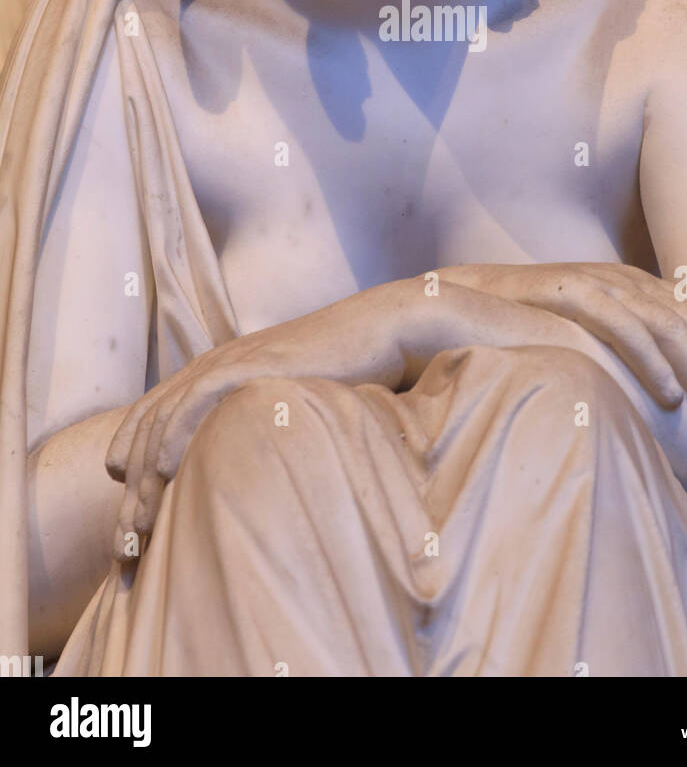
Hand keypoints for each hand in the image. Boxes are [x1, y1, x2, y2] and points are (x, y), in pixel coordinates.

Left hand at [104, 278, 428, 558]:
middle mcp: (212, 365)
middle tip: (127, 538)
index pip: (152, 418)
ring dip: (147, 470)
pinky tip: (165, 466)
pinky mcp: (253, 362)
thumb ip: (253, 425)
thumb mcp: (283, 401)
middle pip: (148, 422)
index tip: (130, 521)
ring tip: (141, 519)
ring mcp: (230, 361)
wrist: (375, 332)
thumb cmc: (339, 371)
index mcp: (214, 373)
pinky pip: (199, 396)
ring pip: (165, 414)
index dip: (132, 466)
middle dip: (132, 483)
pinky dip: (175, 431)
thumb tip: (241, 471)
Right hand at [434, 262, 686, 432]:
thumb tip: (679, 400)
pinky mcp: (570, 292)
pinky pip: (622, 326)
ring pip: (671, 327)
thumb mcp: (595, 342)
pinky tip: (669, 395)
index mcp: (642, 290)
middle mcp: (630, 281)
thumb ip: (633, 357)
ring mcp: (601, 284)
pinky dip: (650, 360)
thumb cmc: (531, 331)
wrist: (466, 303)